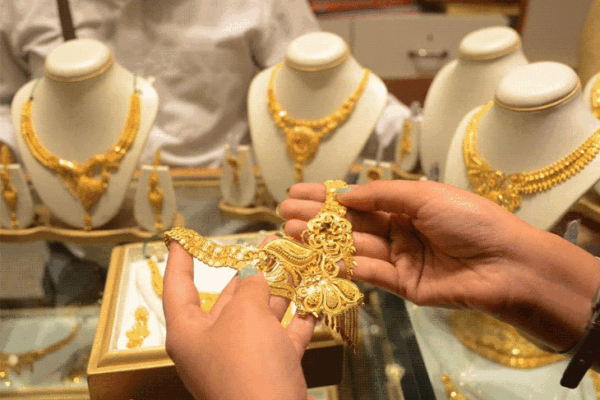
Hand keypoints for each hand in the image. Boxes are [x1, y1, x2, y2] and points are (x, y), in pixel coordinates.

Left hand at [163, 241, 316, 399]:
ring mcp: (243, 359)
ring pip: (260, 316)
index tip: (182, 237)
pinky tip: (314, 296)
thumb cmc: (247, 366)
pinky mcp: (271, 370)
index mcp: (189, 332)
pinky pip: (284, 336)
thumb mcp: (245, 315)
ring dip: (279, 289)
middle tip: (268, 243)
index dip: (180, 259)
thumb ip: (251, 286)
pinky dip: (299, 317)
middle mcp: (213, 344)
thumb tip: (256, 274)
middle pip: (228, 299)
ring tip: (295, 259)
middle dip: (249, 270)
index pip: (178, 287)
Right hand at [280, 180, 599, 350]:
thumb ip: (381, 194)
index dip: (328, 195)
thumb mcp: (424, 195)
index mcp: (407, 205)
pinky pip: (369, 273)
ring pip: (354, 248)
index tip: (297, 191)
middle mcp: (400, 230)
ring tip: (293, 231)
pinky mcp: (403, 285)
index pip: (359, 199)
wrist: (506, 264)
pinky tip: (320, 257)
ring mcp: (400, 258)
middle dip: (318, 217)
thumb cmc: (470, 220)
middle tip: (285, 212)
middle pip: (351, 224)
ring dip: (324, 241)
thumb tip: (344, 193)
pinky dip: (345, 266)